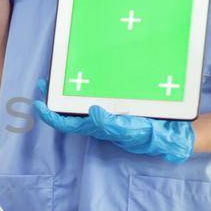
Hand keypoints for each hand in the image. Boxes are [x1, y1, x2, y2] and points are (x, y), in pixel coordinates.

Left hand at [31, 82, 194, 163]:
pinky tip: (86, 76)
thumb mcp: (133, 131)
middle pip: (68, 113)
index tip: (37, 102)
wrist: (174, 133)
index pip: (66, 124)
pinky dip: (85, 88)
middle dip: (53, 99)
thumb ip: (113, 125)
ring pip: (79, 105)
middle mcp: (99, 121)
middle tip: (44, 82)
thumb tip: (91, 112)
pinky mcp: (116, 107)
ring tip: (59, 76)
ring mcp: (107, 115)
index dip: (50, 115)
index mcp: (99, 128)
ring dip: (67, 93)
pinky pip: (95, 97)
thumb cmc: (152, 135)